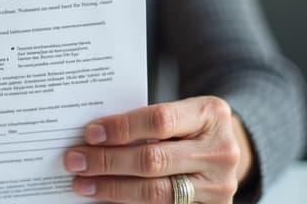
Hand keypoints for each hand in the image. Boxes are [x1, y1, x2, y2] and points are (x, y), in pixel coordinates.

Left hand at [63, 96, 253, 202]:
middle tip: (75, 160)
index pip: (159, 120)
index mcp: (210, 113)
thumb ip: (147, 122)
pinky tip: (108, 197)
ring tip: (84, 183)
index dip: (121, 128)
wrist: (230, 147)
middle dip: (107, 161)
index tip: (90, 133)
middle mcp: (220, 150)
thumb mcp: (181, 112)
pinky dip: (130, 203)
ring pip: (156, 193)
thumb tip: (94, 136)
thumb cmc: (192, 125)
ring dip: (113, 188)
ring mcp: (219, 185)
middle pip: (153, 160)